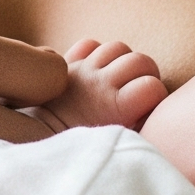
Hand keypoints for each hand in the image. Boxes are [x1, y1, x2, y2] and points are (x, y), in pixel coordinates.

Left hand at [29, 39, 168, 131]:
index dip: (156, 96)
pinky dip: (97, 54)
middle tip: (139, 93)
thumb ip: (134, 127)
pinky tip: (97, 71)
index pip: (153, 87)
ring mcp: (81, 71)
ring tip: (119, 81)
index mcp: (113, 107)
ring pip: (118, 47)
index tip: (147, 110)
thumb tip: (151, 116)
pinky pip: (90, 44)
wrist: (38, 143)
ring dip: (124, 61)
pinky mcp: (65, 65)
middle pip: (141, 60)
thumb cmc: (80, 150)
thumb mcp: (113, 143)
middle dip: (147, 74)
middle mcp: (98, 83)